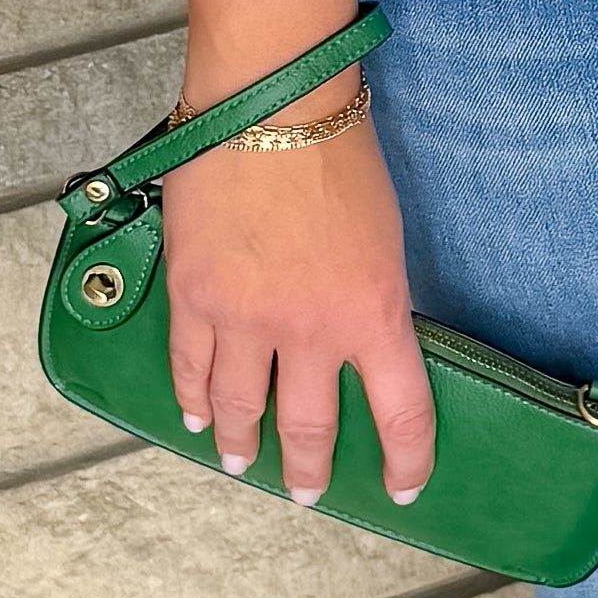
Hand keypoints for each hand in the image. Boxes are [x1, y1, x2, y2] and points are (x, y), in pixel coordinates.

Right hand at [159, 92, 436, 504]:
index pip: (402, 412)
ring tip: (242, 462)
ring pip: (241, 408)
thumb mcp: (384, 241)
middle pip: (311, 427)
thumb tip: (357, 342)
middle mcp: (310, 330)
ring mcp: (245, 318)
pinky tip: (198, 416)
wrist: (271, 103)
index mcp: (374, 314)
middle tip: (307, 493)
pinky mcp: (194, 296)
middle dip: (310, 470)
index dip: (406, 459)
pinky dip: (193, 399)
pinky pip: (190, 367)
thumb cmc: (338, 156)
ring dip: (243, 443)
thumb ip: (371, 301)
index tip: (402, 488)